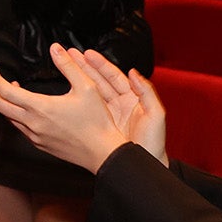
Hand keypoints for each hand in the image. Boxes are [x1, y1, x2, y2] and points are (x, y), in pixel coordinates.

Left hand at [0, 48, 130, 172]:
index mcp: (40, 108)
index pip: (5, 91)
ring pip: (9, 119)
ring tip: (14, 91)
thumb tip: (55, 48)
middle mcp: (33, 124)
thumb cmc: (97, 121)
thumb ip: (68, 65)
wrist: (103, 152)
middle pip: (0, 106)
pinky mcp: (41, 145)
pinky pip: (20, 129)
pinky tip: (28, 109)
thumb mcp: (87, 87)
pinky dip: (16, 115)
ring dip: (6, 103)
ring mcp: (35, 136)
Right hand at [61, 46, 166, 164]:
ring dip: (79, 79)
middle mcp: (119, 104)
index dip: (100, 64)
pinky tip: (67, 93)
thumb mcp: (156, 115)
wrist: (143, 166)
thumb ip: (147, 92)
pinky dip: (77, 100)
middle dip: (85, 66)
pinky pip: (87, 110)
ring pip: (91, 93)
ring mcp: (108, 115)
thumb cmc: (154, 144)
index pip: (113, 76)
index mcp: (132, 98)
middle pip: (99, 81)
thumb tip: (134, 73)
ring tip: (66, 67)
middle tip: (70, 55)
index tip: (87, 54)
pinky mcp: (100, 127)